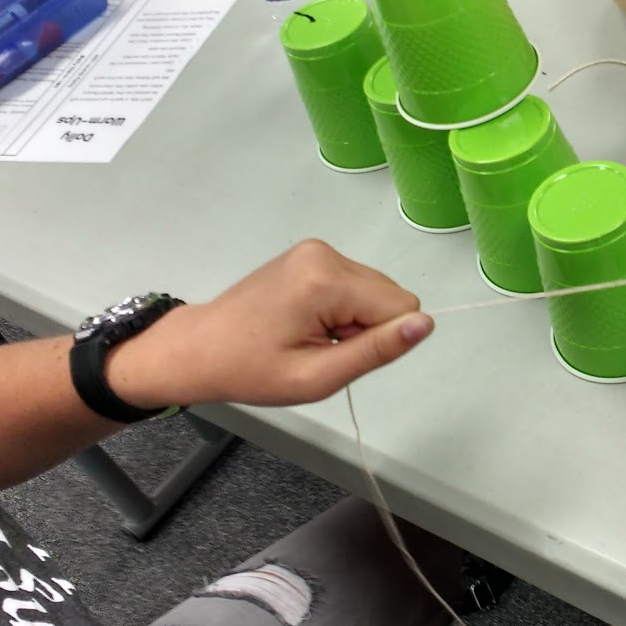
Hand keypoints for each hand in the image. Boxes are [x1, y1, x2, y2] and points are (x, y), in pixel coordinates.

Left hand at [109, 240, 431, 408]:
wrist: (198, 349)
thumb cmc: (252, 371)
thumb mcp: (316, 377)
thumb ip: (377, 350)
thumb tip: (427, 324)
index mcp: (326, 279)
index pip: (401, 306)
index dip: (379, 340)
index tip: (337, 353)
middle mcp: (326, 253)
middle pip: (390, 295)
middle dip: (367, 328)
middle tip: (320, 348)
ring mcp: (316, 249)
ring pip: (375, 290)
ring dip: (353, 320)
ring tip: (309, 336)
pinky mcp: (311, 253)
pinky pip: (355, 283)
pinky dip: (341, 308)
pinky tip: (306, 322)